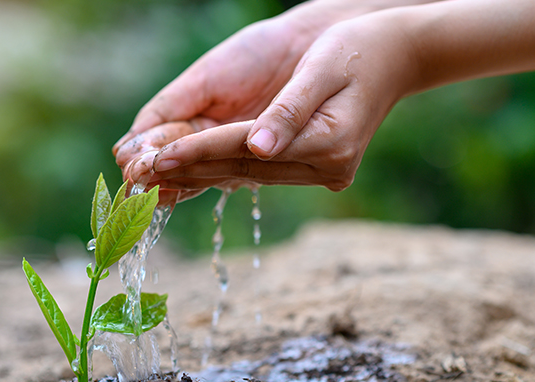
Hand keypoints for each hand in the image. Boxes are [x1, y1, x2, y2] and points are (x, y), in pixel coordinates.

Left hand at [147, 12, 416, 191]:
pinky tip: (186, 171)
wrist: (394, 54)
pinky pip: (255, 170)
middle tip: (140, 176)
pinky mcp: (311, 167)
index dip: (202, 152)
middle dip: (190, 169)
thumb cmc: (358, 50)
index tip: (159, 156)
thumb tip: (258, 148)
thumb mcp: (323, 70)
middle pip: (243, 170)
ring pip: (245, 175)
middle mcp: (326, 168)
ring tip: (153, 178)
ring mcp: (319, 172)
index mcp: (331, 145)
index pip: (249, 151)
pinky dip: (218, 168)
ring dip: (198, 175)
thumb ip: (289, 111)